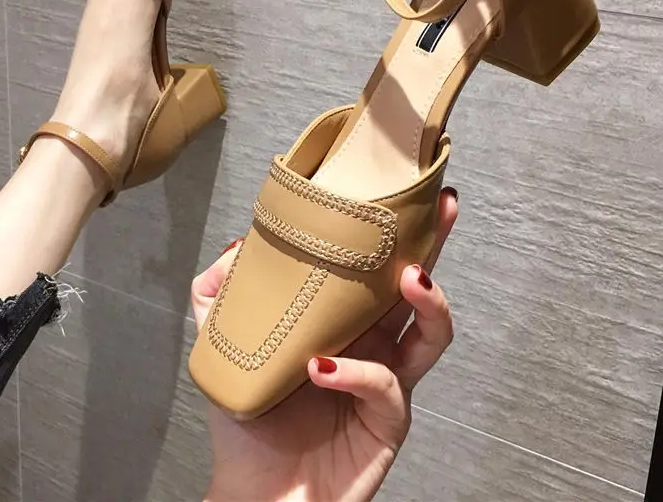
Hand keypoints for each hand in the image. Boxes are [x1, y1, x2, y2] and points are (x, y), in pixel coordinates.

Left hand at [192, 188, 457, 501]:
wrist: (257, 493)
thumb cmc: (249, 423)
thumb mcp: (222, 346)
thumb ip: (219, 293)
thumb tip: (239, 244)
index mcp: (342, 322)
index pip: (374, 268)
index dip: (391, 232)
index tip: (399, 191)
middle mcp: (373, 345)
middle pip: (418, 287)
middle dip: (436, 244)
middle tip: (443, 208)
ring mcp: (386, 382)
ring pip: (431, 335)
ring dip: (428, 302)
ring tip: (410, 278)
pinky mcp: (389, 422)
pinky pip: (386, 387)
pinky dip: (356, 373)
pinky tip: (321, 367)